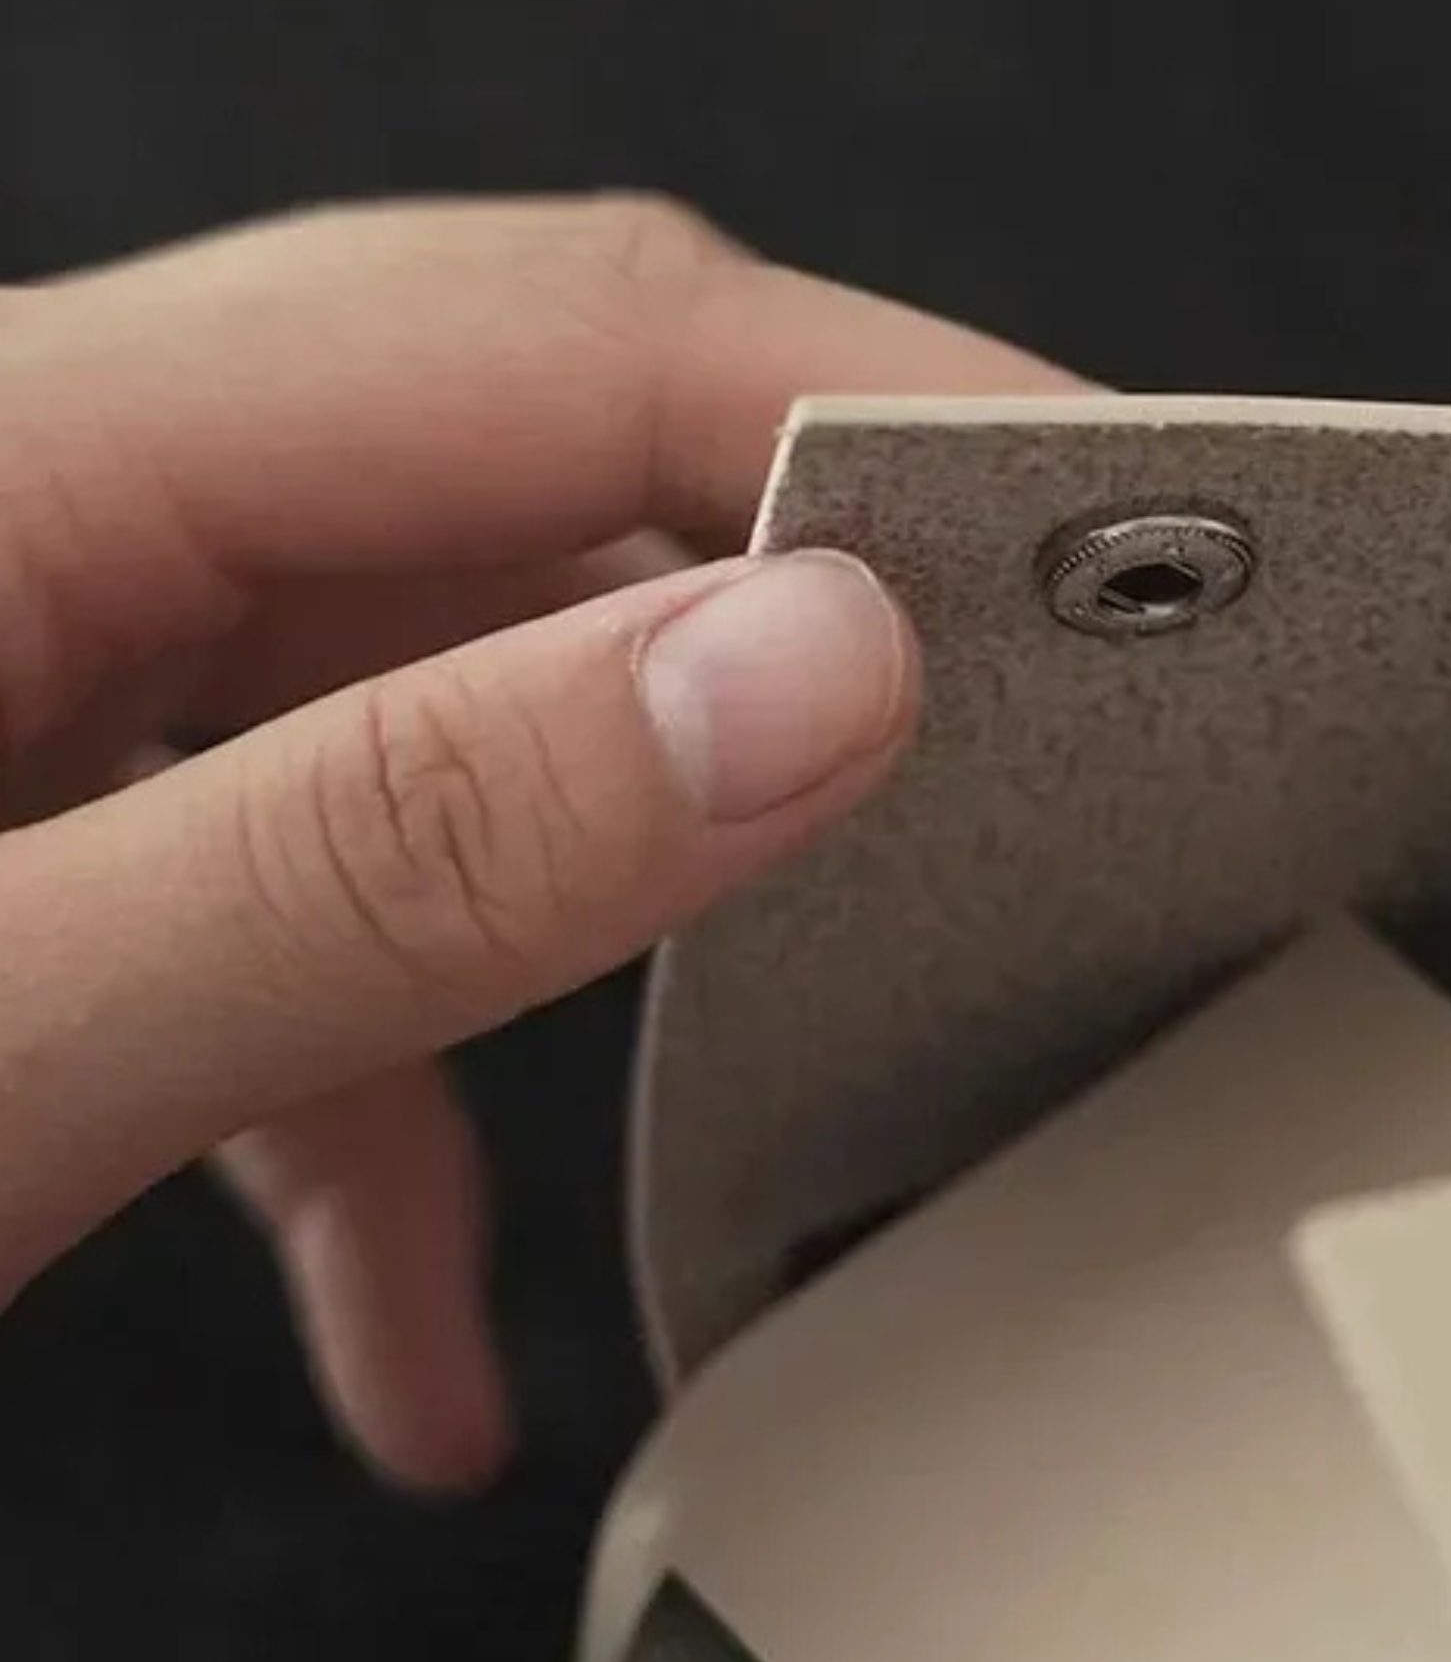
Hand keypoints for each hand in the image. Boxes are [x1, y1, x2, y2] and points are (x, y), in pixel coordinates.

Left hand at [0, 194, 1075, 1490]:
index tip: (1127, 538)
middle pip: (535, 473)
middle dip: (795, 629)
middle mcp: (40, 503)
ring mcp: (30, 665)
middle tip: (1029, 744)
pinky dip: (402, 1101)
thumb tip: (796, 687)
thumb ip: (391, 848)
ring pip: (445, 696)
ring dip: (602, 918)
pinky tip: (428, 1331)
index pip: (559, 330)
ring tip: (761, 1073)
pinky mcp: (29, 839)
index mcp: (9, 451)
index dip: (882, 413)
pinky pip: (299, 891)